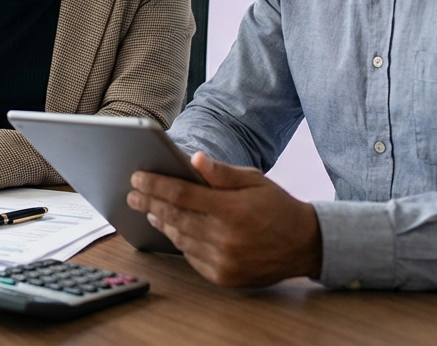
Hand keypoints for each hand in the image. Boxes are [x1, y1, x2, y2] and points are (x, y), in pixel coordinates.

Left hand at [126, 151, 322, 286]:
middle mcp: (225, 237)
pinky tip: (174, 229)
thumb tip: (193, 158)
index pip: (182, 194)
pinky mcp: (224, 277)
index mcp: (232, 209)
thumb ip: (222, 172)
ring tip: (150, 210)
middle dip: (149, 202)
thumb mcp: (255, 181)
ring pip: (180, 238)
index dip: (155, 185)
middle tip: (132, 194)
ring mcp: (223, 260)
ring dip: (162, 222)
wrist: (304, 245)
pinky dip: (180, 242)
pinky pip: (191, 257)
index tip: (137, 177)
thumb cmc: (277, 207)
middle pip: (174, 217)